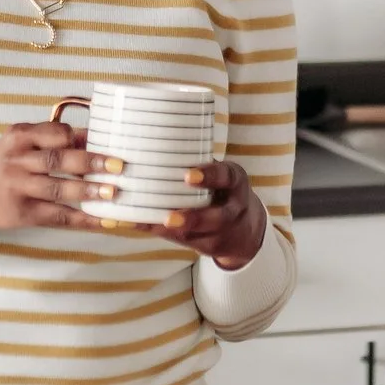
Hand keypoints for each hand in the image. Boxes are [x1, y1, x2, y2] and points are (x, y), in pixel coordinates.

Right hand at [0, 121, 126, 244]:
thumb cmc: (7, 164)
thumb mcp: (22, 143)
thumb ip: (53, 138)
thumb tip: (96, 136)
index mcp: (19, 137)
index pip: (52, 133)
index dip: (79, 137)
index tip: (106, 139)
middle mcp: (16, 162)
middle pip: (55, 160)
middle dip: (88, 162)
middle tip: (117, 165)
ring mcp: (19, 189)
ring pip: (56, 190)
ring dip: (86, 192)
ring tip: (112, 192)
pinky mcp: (24, 214)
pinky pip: (57, 217)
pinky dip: (83, 219)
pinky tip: (104, 220)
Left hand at [87, 160, 268, 268]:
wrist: (245, 228)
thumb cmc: (220, 189)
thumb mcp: (220, 172)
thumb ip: (195, 160)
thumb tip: (147, 138)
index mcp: (234, 181)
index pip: (226, 176)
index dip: (209, 176)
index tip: (188, 176)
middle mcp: (234, 208)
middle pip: (218, 217)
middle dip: (194, 218)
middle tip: (170, 218)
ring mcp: (223, 232)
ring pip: (200, 236)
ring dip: (174, 232)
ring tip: (152, 227)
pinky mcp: (209, 246)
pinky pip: (185, 242)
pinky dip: (162, 233)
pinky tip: (139, 225)